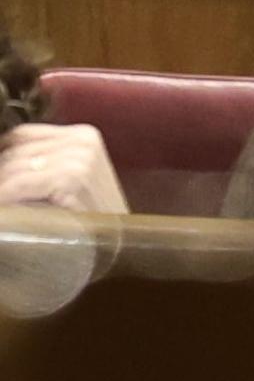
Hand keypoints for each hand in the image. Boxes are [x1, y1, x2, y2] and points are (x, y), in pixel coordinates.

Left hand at [0, 124, 128, 213]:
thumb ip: (44, 163)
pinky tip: (3, 206)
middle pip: (16, 150)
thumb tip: (3, 162)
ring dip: (0, 185)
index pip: (23, 135)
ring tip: (1, 199)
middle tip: (1, 193)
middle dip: (0, 172)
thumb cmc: (89, 216)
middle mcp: (83, 143)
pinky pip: (18, 183)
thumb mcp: (71, 179)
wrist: (115, 245)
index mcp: (85, 136)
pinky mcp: (72, 180)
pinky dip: (4, 195)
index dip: (1, 154)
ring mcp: (80, 160)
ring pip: (12, 166)